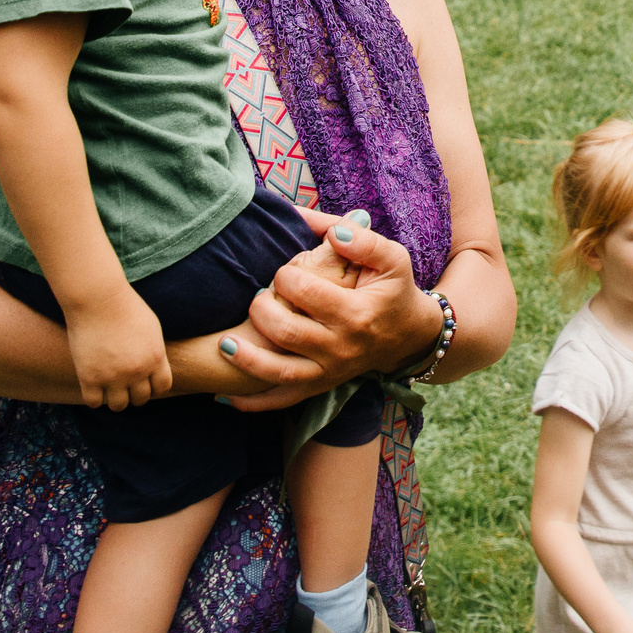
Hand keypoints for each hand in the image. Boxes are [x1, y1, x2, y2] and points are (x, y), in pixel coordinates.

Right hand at [65, 286, 170, 409]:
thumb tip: (154, 367)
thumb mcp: (150, 328)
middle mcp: (137, 370)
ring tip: (108, 386)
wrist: (98, 299)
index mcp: (155, 357)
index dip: (153, 386)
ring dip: (114, 398)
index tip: (143, 380)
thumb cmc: (124, 307)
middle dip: (133, 392)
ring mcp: (113, 376)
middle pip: (140, 399)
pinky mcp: (89, 377)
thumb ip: (154, 350)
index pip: (162, 387)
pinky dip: (94, 397)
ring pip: (118, 405)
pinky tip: (92, 385)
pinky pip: (94, 402)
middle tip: (123, 382)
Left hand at [211, 209, 433, 411]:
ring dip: (247, 359)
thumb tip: (330, 230)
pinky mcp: (319, 386)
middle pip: (288, 332)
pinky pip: (283, 399)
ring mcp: (329, 372)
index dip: (287, 275)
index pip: (308, 293)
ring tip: (224, 343)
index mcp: (357, 314)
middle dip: (262, 309)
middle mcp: (341, 347)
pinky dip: (254, 402)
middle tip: (259, 295)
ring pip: (280, 371)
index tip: (285, 270)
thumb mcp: (392, 259)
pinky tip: (227, 396)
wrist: (408, 336)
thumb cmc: (393, 291)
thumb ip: (363, 240)